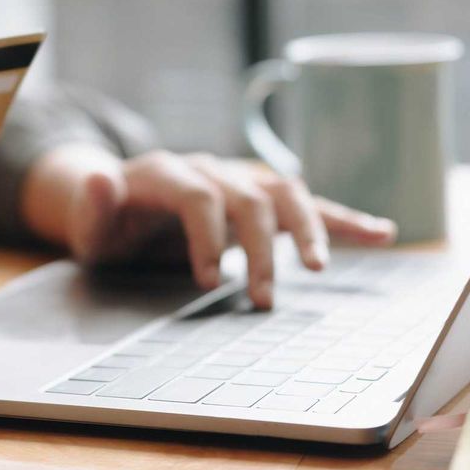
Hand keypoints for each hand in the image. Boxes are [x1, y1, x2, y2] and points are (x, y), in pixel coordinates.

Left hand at [22, 144, 396, 308]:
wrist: (120, 200)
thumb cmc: (106, 221)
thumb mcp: (88, 222)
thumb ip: (91, 205)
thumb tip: (98, 178)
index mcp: (166, 172)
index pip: (198, 195)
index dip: (205, 236)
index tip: (206, 282)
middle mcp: (210, 169)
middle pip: (247, 197)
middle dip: (259, 250)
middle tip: (263, 300)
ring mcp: (238, 179)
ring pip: (284, 192)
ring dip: (309, 228)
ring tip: (322, 268)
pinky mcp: (260, 196)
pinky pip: (306, 201)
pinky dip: (342, 217)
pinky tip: (381, 232)